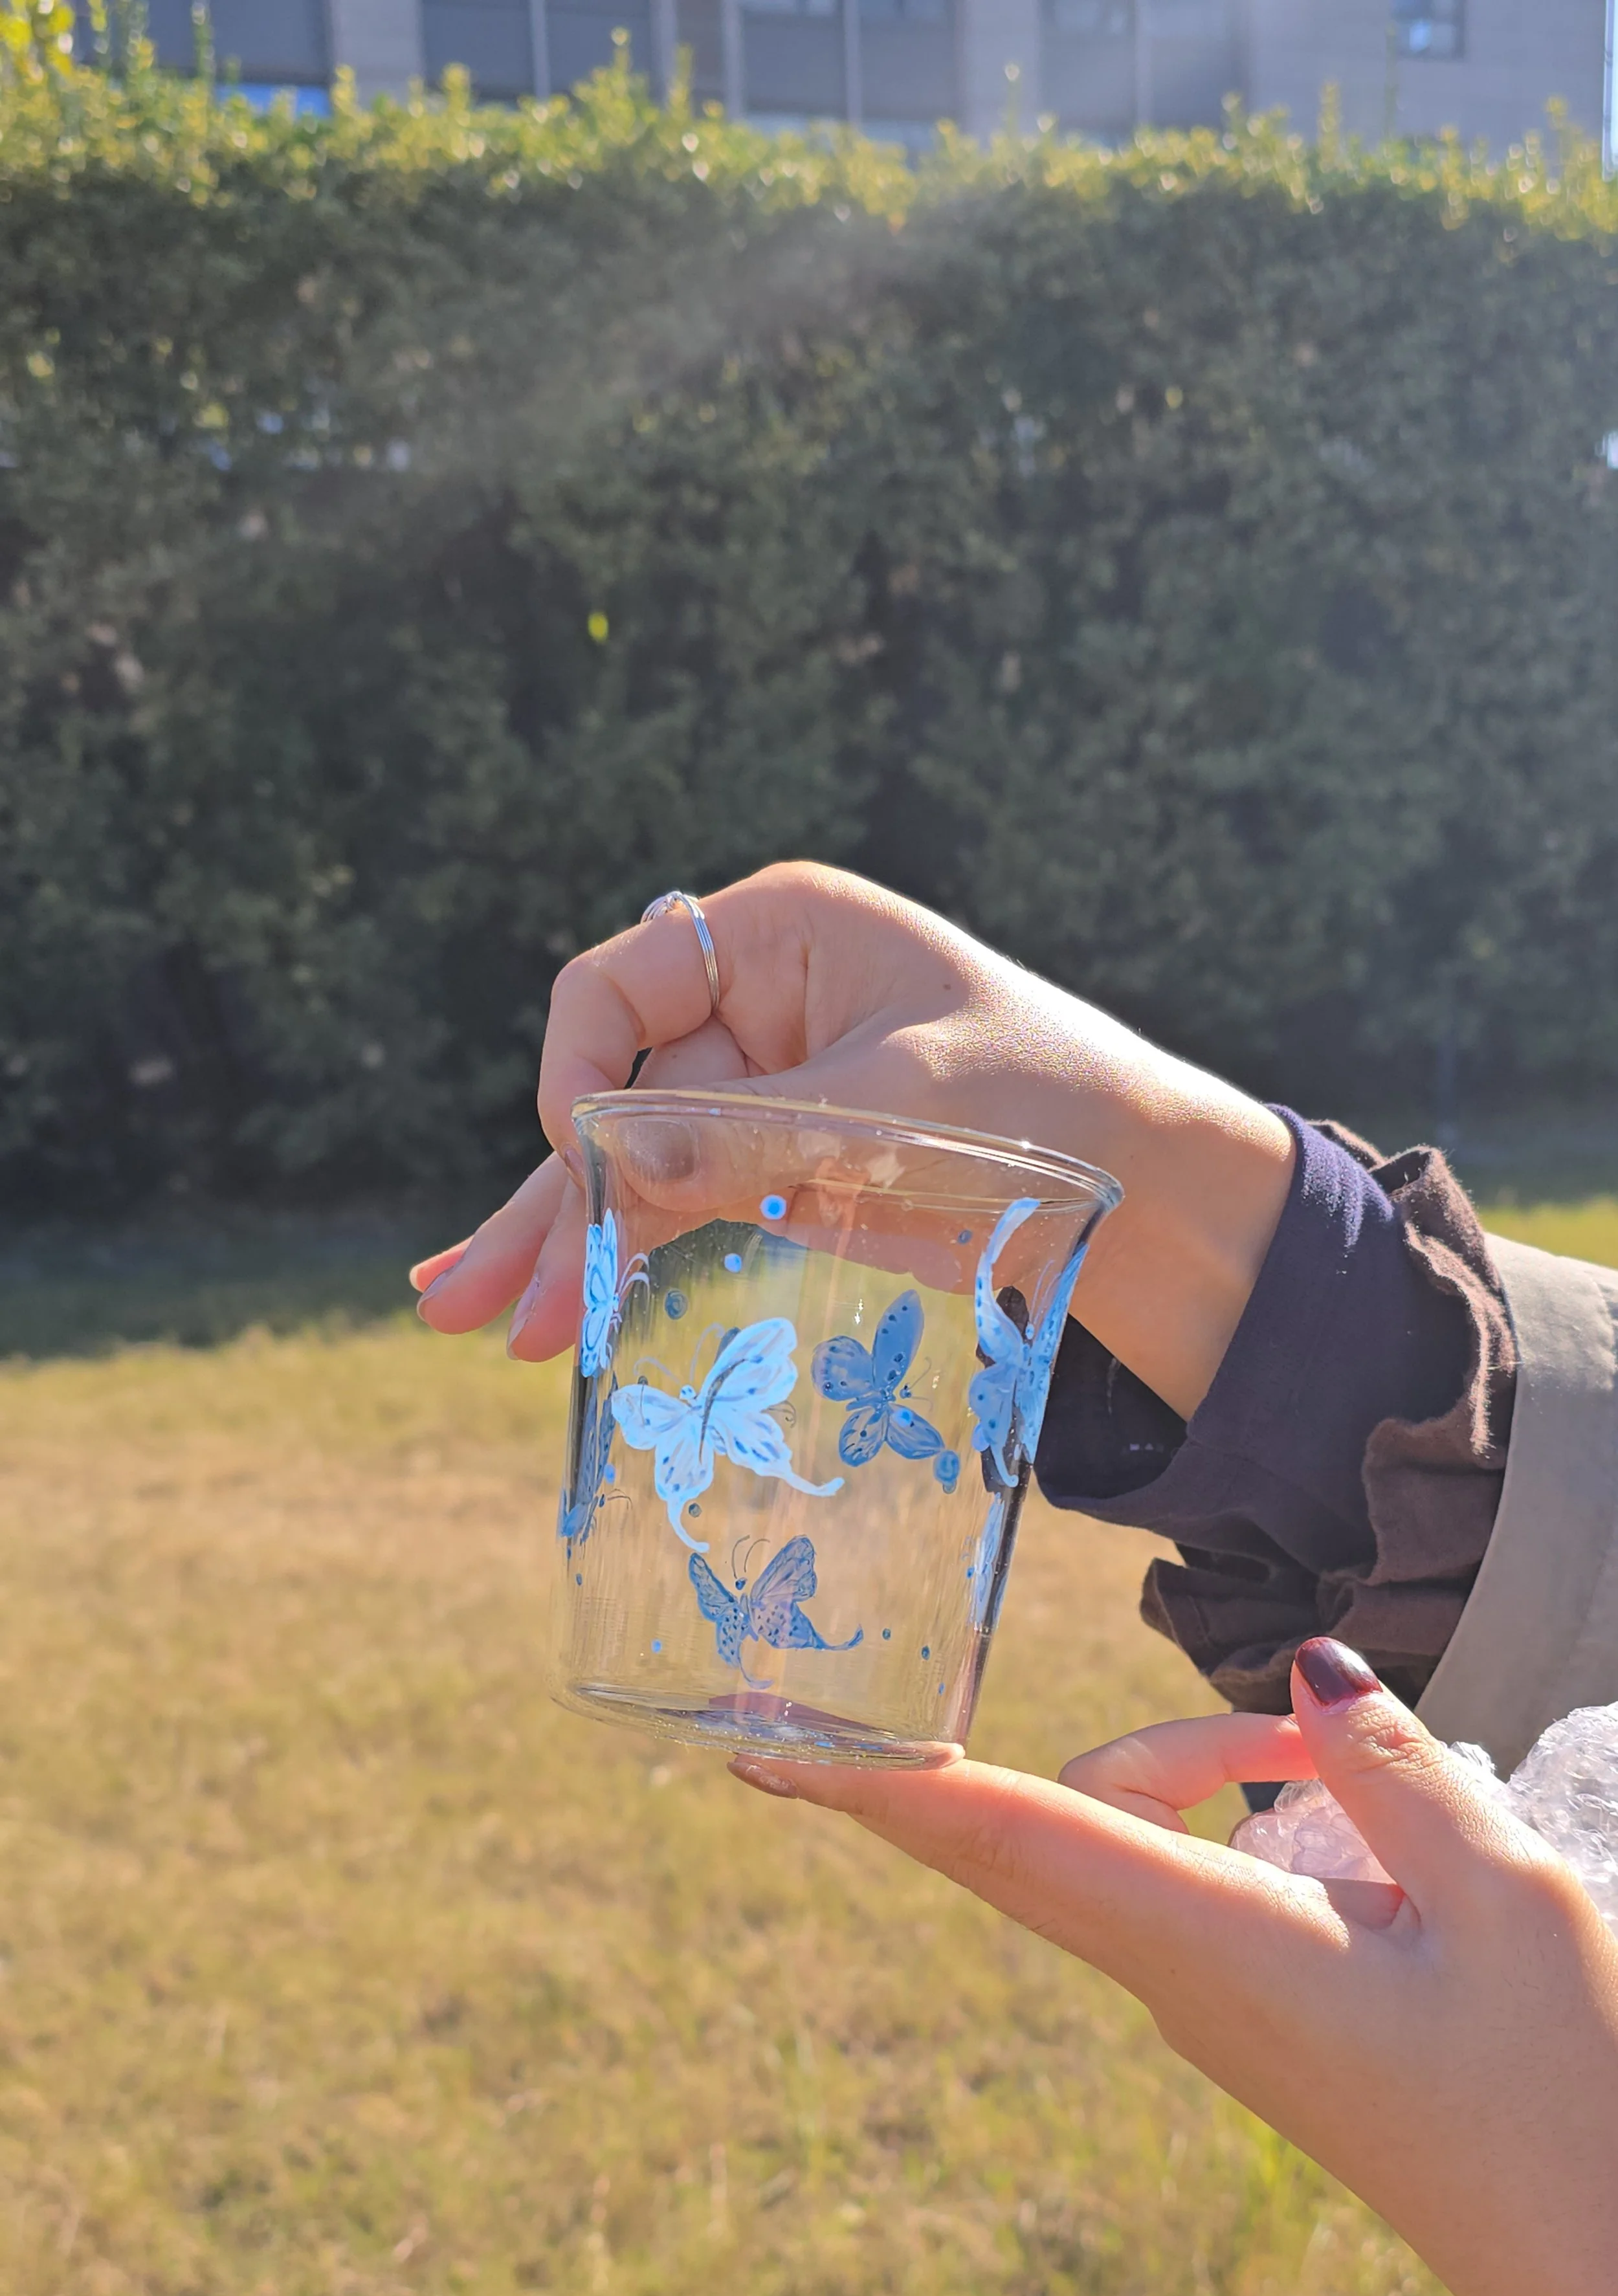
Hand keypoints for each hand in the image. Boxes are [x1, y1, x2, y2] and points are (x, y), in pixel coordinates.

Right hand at [410, 861, 1292, 1420]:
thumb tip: (608, 1164)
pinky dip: (624, 1263)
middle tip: (471, 1299)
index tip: (589, 1162)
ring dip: (564, 1248)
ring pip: (632, 1172)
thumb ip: (749, 1135)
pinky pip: (680, 1216)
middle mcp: (752, 1008)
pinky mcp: (784, 1177)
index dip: (584, 1075)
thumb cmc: (1049, 1098)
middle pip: (612, 1097)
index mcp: (778, 934)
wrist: (1152, 1185)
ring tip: (482, 1326)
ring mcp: (762, 1098)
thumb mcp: (895, 1106)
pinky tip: (556, 1314)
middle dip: (545, 1198)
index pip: (622, 986)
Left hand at [728, 1639, 1617, 2295]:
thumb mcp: (1503, 1897)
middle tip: (1262, 1733)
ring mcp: (1199, 2006)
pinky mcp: (1241, 2014)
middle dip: (1114, 1744)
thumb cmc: (1559, 2090)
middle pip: (1057, 1821)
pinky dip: (1230, 1820)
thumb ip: (1388, 1771)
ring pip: (1127, 1841)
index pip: (1008, 1839)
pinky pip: (1178, 1882)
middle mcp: (1177, 1979)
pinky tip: (1337, 1823)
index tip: (762, 1750)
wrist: (1587, 2268)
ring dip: (1208, 1769)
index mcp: (1216, 1948)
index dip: (883, 1784)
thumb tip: (1303, 1669)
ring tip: (1351, 1779)